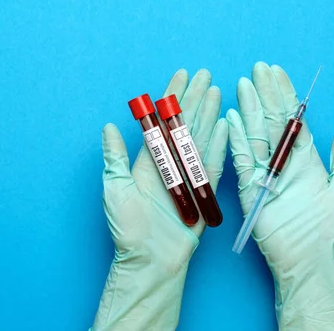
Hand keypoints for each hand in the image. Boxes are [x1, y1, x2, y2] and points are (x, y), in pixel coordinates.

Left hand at [92, 69, 227, 330]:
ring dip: (209, 113)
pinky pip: (213, 162)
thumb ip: (114, 157)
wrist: (150, 259)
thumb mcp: (115, 189)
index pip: (162, 121)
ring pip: (201, 137)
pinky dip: (219, 143)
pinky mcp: (202, 190)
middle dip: (195, 97)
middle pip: (185, 123)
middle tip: (205, 74)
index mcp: (148, 160)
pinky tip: (225, 123)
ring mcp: (187, 175)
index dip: (172, 97)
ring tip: (216, 90)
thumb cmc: (128, 229)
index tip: (181, 75)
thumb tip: (108, 127)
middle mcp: (170, 163)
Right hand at [227, 62, 333, 329]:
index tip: (277, 72)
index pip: (292, 119)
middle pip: (271, 120)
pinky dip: (236, 138)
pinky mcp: (249, 188)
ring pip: (255, 133)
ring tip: (244, 84)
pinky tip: (232, 117)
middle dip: (265, 93)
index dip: (285, 95)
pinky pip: (242, 159)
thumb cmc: (330, 228)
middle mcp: (283, 161)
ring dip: (249, 108)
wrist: (311, 259)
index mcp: (305, 159)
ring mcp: (264, 173)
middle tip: (258, 68)